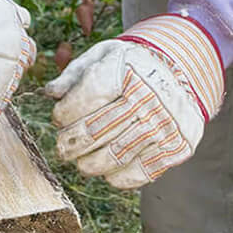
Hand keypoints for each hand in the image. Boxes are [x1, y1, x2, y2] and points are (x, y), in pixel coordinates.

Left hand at [44, 14, 223, 189]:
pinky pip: (142, 172)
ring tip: (80, 162)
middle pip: (97, 131)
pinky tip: (107, 171)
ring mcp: (165, 124)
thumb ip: (75, 73)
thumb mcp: (104, 55)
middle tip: (63, 147)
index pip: (87, 98)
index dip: (65, 113)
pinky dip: (118, 177)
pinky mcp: (178, 147)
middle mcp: (149, 97)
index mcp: (127, 70)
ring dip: (90, 164)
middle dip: (71, 143)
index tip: (58, 119)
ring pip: (116, 155)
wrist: (183, 72)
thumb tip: (49, 93)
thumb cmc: (133, 66)